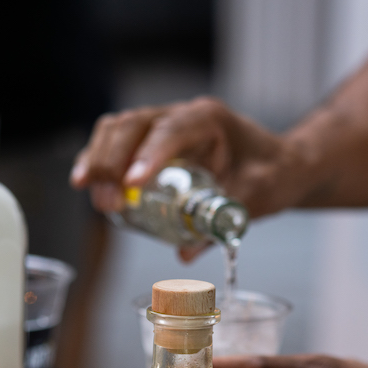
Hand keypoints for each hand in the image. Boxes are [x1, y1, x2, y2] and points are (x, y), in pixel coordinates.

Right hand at [69, 98, 305, 222]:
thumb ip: (222, 222)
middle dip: (112, 161)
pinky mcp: (152, 142)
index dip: (148, 155)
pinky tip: (86, 183)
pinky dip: (99, 160)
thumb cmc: (273, 173)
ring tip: (94, 197)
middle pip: (133, 125)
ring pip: (118, 129)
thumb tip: (185, 253)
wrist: (281, 164)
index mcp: (210, 119)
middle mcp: (181, 115)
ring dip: (99, 160)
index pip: (171, 130)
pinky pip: (117, 143)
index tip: (131, 184)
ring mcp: (163, 125)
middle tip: (108, 202)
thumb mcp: (255, 198)